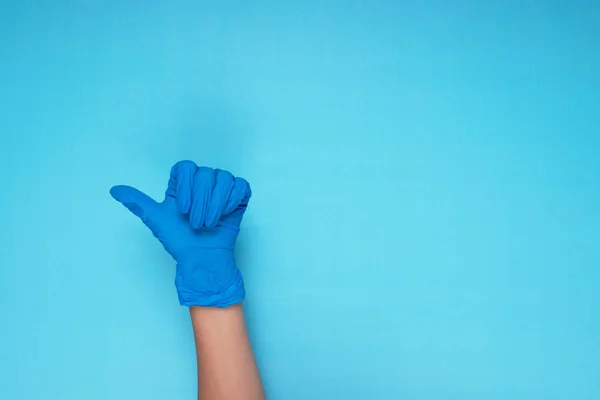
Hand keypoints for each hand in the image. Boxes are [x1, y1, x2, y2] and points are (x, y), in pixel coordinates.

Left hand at [110, 160, 251, 306]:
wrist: (202, 257)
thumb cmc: (180, 240)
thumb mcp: (156, 219)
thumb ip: (138, 202)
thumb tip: (114, 190)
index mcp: (183, 183)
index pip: (185, 167)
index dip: (185, 186)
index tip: (181, 207)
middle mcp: (203, 182)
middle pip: (205, 173)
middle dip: (200, 201)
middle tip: (195, 222)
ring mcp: (222, 188)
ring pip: (223, 178)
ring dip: (216, 204)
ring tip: (209, 222)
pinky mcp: (238, 196)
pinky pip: (240, 186)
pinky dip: (232, 200)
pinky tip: (225, 214)